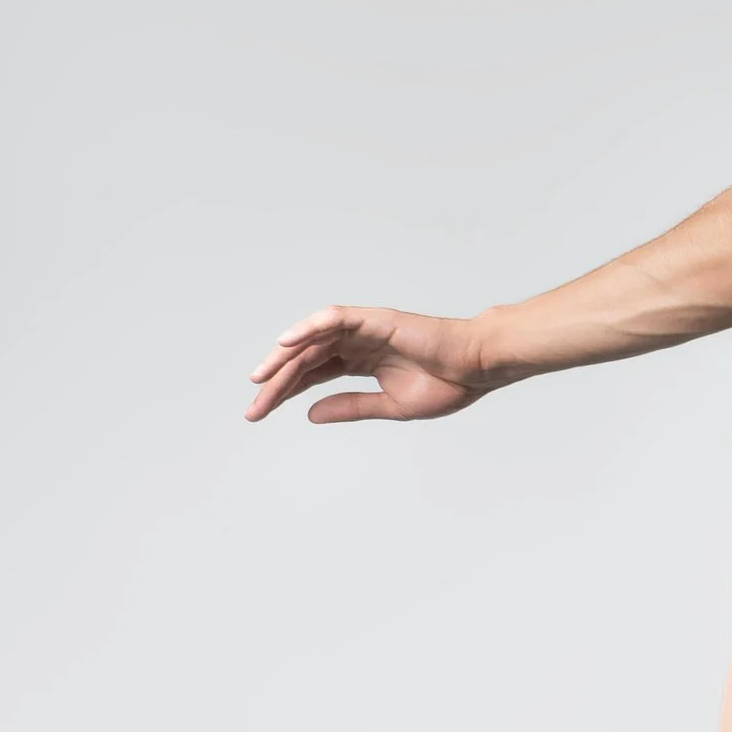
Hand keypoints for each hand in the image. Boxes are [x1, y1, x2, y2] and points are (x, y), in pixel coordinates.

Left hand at [245, 304, 485, 424]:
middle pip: (305, 359)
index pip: (312, 374)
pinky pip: (334, 318)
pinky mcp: (375, 319)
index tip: (260, 413)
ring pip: (312, 339)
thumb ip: (350, 406)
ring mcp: (364, 328)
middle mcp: (356, 342)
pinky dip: (309, 327)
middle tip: (254, 408)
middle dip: (277, 382)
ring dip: (284, 357)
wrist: (477, 368)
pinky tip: (286, 343)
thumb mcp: (389, 405)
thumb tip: (309, 413)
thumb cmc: (447, 384)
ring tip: (260, 378)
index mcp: (360, 361)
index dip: (284, 391)